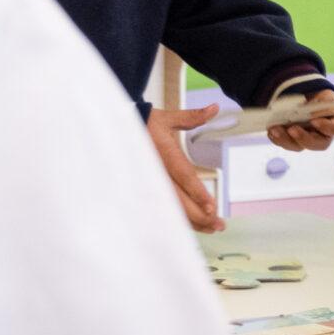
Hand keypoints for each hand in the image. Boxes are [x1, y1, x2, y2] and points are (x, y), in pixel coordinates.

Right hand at [145, 104, 221, 230]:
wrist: (114, 131)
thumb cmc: (143, 124)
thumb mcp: (167, 119)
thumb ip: (192, 117)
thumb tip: (215, 107)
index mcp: (163, 154)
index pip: (183, 175)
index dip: (197, 192)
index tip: (211, 206)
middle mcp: (156, 172)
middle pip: (179, 199)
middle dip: (200, 215)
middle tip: (219, 224)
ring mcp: (150, 184)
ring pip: (172, 208)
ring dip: (192, 220)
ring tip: (212, 227)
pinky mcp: (145, 191)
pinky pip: (163, 208)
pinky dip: (179, 218)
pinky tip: (194, 224)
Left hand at [267, 77, 333, 151]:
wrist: (305, 96)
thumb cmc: (315, 94)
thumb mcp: (317, 93)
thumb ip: (313, 101)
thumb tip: (298, 109)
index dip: (328, 127)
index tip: (314, 121)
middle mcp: (325, 134)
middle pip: (321, 144)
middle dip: (305, 138)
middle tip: (292, 129)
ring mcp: (309, 139)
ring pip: (300, 146)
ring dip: (286, 139)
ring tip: (274, 129)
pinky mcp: (294, 141)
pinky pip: (287, 144)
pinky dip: (278, 138)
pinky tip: (271, 131)